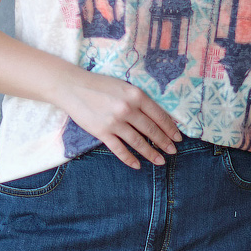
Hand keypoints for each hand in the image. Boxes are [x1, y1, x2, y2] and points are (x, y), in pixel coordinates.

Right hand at [59, 70, 182, 168]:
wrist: (72, 87)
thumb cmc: (99, 85)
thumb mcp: (123, 86)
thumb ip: (139, 100)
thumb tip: (156, 116)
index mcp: (136, 95)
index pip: (159, 115)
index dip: (170, 128)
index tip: (178, 138)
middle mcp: (128, 109)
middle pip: (151, 130)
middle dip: (164, 143)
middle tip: (173, 152)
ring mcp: (115, 122)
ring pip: (138, 142)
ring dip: (151, 153)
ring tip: (160, 161)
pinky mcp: (102, 132)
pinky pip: (119, 149)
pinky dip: (129, 159)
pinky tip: (137, 165)